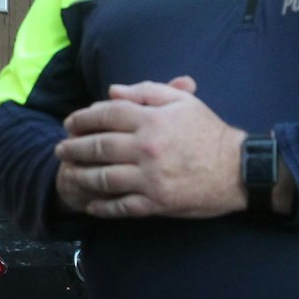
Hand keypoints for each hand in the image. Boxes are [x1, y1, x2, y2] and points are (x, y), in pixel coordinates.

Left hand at [53, 77, 247, 219]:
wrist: (239, 170)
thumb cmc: (210, 132)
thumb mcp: (183, 101)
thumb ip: (147, 92)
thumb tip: (112, 92)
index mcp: (152, 120)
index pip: (106, 115)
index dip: (82, 118)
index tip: (69, 123)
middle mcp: (147, 148)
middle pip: (98, 146)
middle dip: (74, 147)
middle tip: (60, 150)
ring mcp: (150, 178)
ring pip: (103, 178)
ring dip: (81, 175)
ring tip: (68, 173)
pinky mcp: (156, 203)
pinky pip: (121, 206)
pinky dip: (102, 206)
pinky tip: (91, 204)